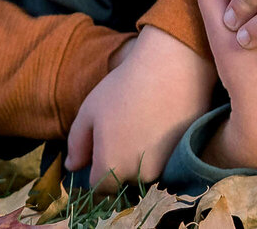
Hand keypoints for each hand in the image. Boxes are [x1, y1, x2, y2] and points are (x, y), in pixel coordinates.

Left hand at [66, 25, 213, 190]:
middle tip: (122, 130)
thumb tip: (72, 167)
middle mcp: (138, 176)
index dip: (96, 169)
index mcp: (111, 167)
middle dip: (118, 165)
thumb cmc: (124, 87)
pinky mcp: (184, 158)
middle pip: (122, 181)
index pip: (99, 187)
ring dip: (139, 159)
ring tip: (141, 125)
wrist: (172, 69)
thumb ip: (77, 143)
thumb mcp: (89, 111)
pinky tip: (158, 127)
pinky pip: (164, 163)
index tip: (100, 148)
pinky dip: (159, 151)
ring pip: (144, 173)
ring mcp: (164, 169)